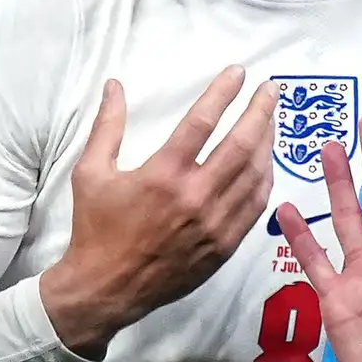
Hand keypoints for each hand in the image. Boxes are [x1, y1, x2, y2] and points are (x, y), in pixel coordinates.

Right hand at [40, 71, 275, 356]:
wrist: (106, 289)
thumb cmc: (95, 229)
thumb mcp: (90, 172)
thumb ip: (107, 126)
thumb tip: (115, 85)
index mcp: (162, 175)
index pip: (202, 122)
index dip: (223, 92)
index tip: (238, 72)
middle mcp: (194, 198)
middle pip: (241, 145)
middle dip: (261, 112)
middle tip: (272, 89)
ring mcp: (214, 225)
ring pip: (254, 176)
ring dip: (267, 143)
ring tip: (270, 120)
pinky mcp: (223, 247)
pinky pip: (254, 208)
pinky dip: (264, 181)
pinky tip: (265, 164)